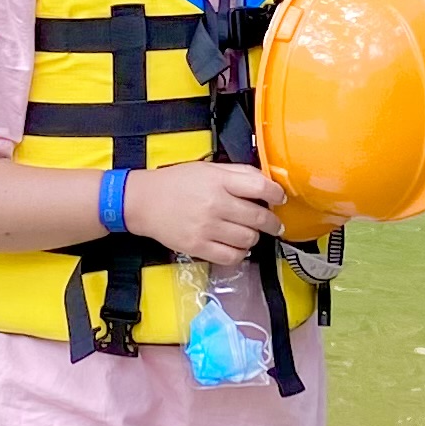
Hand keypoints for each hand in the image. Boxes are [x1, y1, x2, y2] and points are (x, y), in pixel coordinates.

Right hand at [122, 161, 286, 266]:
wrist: (144, 202)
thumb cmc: (177, 182)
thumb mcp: (208, 168)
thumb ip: (237, 173)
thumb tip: (267, 182)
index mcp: (219, 181)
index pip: (260, 186)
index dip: (276, 194)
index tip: (280, 198)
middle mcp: (215, 204)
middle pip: (259, 217)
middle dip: (273, 223)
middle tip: (275, 224)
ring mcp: (207, 228)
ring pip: (248, 239)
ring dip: (255, 237)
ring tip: (250, 233)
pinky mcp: (198, 247)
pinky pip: (232, 257)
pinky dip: (240, 253)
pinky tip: (237, 246)